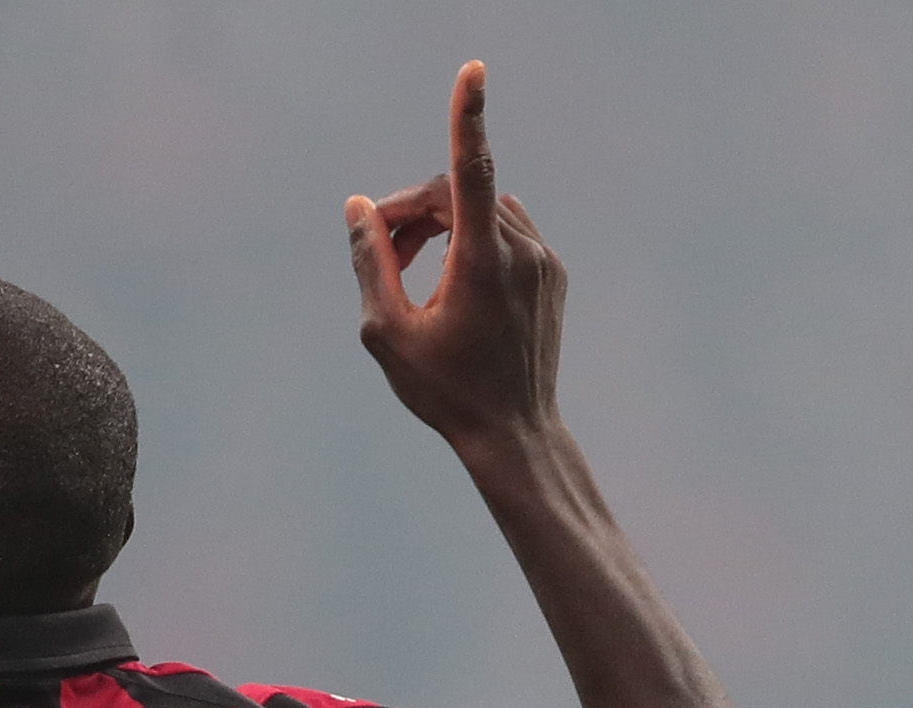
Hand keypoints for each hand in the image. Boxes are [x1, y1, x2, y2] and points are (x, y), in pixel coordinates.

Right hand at [346, 62, 567, 458]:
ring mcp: (543, 260)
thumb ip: (370, 263)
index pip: (470, 170)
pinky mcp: (553, 274)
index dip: (468, 116)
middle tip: (377, 254)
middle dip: (409, 213)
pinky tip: (450, 287)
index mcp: (480, 261)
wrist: (512, 432)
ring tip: (411, 277)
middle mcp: (520, 249)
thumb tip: (359, 209)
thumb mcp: (385, 332)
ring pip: (482, 211)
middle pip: (456, 196)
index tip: (473, 70)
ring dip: (439, 227)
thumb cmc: (443, 389)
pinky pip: (506, 232)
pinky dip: (470, 242)